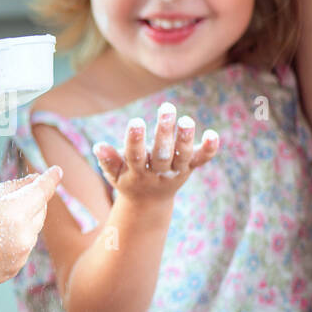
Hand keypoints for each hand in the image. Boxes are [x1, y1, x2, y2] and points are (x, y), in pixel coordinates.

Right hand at [0, 167, 61, 292]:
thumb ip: (15, 187)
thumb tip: (37, 181)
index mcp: (16, 212)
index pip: (42, 190)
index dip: (50, 179)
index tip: (56, 171)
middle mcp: (24, 235)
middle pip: (40, 211)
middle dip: (30, 202)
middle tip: (3, 203)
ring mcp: (21, 255)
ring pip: (32, 231)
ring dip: (21, 223)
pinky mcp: (15, 269)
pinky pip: (22, 249)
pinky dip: (13, 242)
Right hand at [92, 102, 218, 203]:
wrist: (149, 203)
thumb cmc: (128, 180)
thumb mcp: (115, 174)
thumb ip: (108, 161)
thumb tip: (99, 147)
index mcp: (137, 173)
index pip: (136, 157)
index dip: (135, 140)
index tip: (136, 121)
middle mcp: (159, 173)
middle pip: (163, 154)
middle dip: (164, 132)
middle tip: (167, 108)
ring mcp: (176, 172)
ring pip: (183, 156)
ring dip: (185, 138)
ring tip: (186, 119)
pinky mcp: (190, 168)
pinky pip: (201, 160)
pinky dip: (209, 149)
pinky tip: (213, 134)